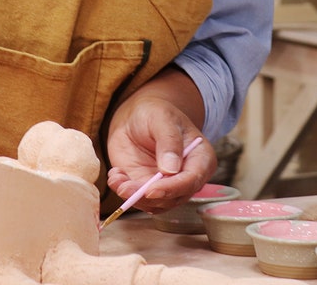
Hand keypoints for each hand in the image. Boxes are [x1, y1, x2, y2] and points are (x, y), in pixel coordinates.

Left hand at [105, 68, 216, 213]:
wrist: (137, 118)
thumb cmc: (155, 112)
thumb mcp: (162, 118)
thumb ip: (169, 141)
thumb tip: (170, 169)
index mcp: (201, 158)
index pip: (192, 180)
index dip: (172, 188)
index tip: (151, 190)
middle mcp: (187, 177)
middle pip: (174, 197)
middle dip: (149, 197)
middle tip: (125, 187)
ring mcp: (168, 185)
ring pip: (156, 204)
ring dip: (134, 196)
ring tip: (117, 177)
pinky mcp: (149, 189)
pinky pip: (139, 199)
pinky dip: (124, 192)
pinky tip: (116, 175)